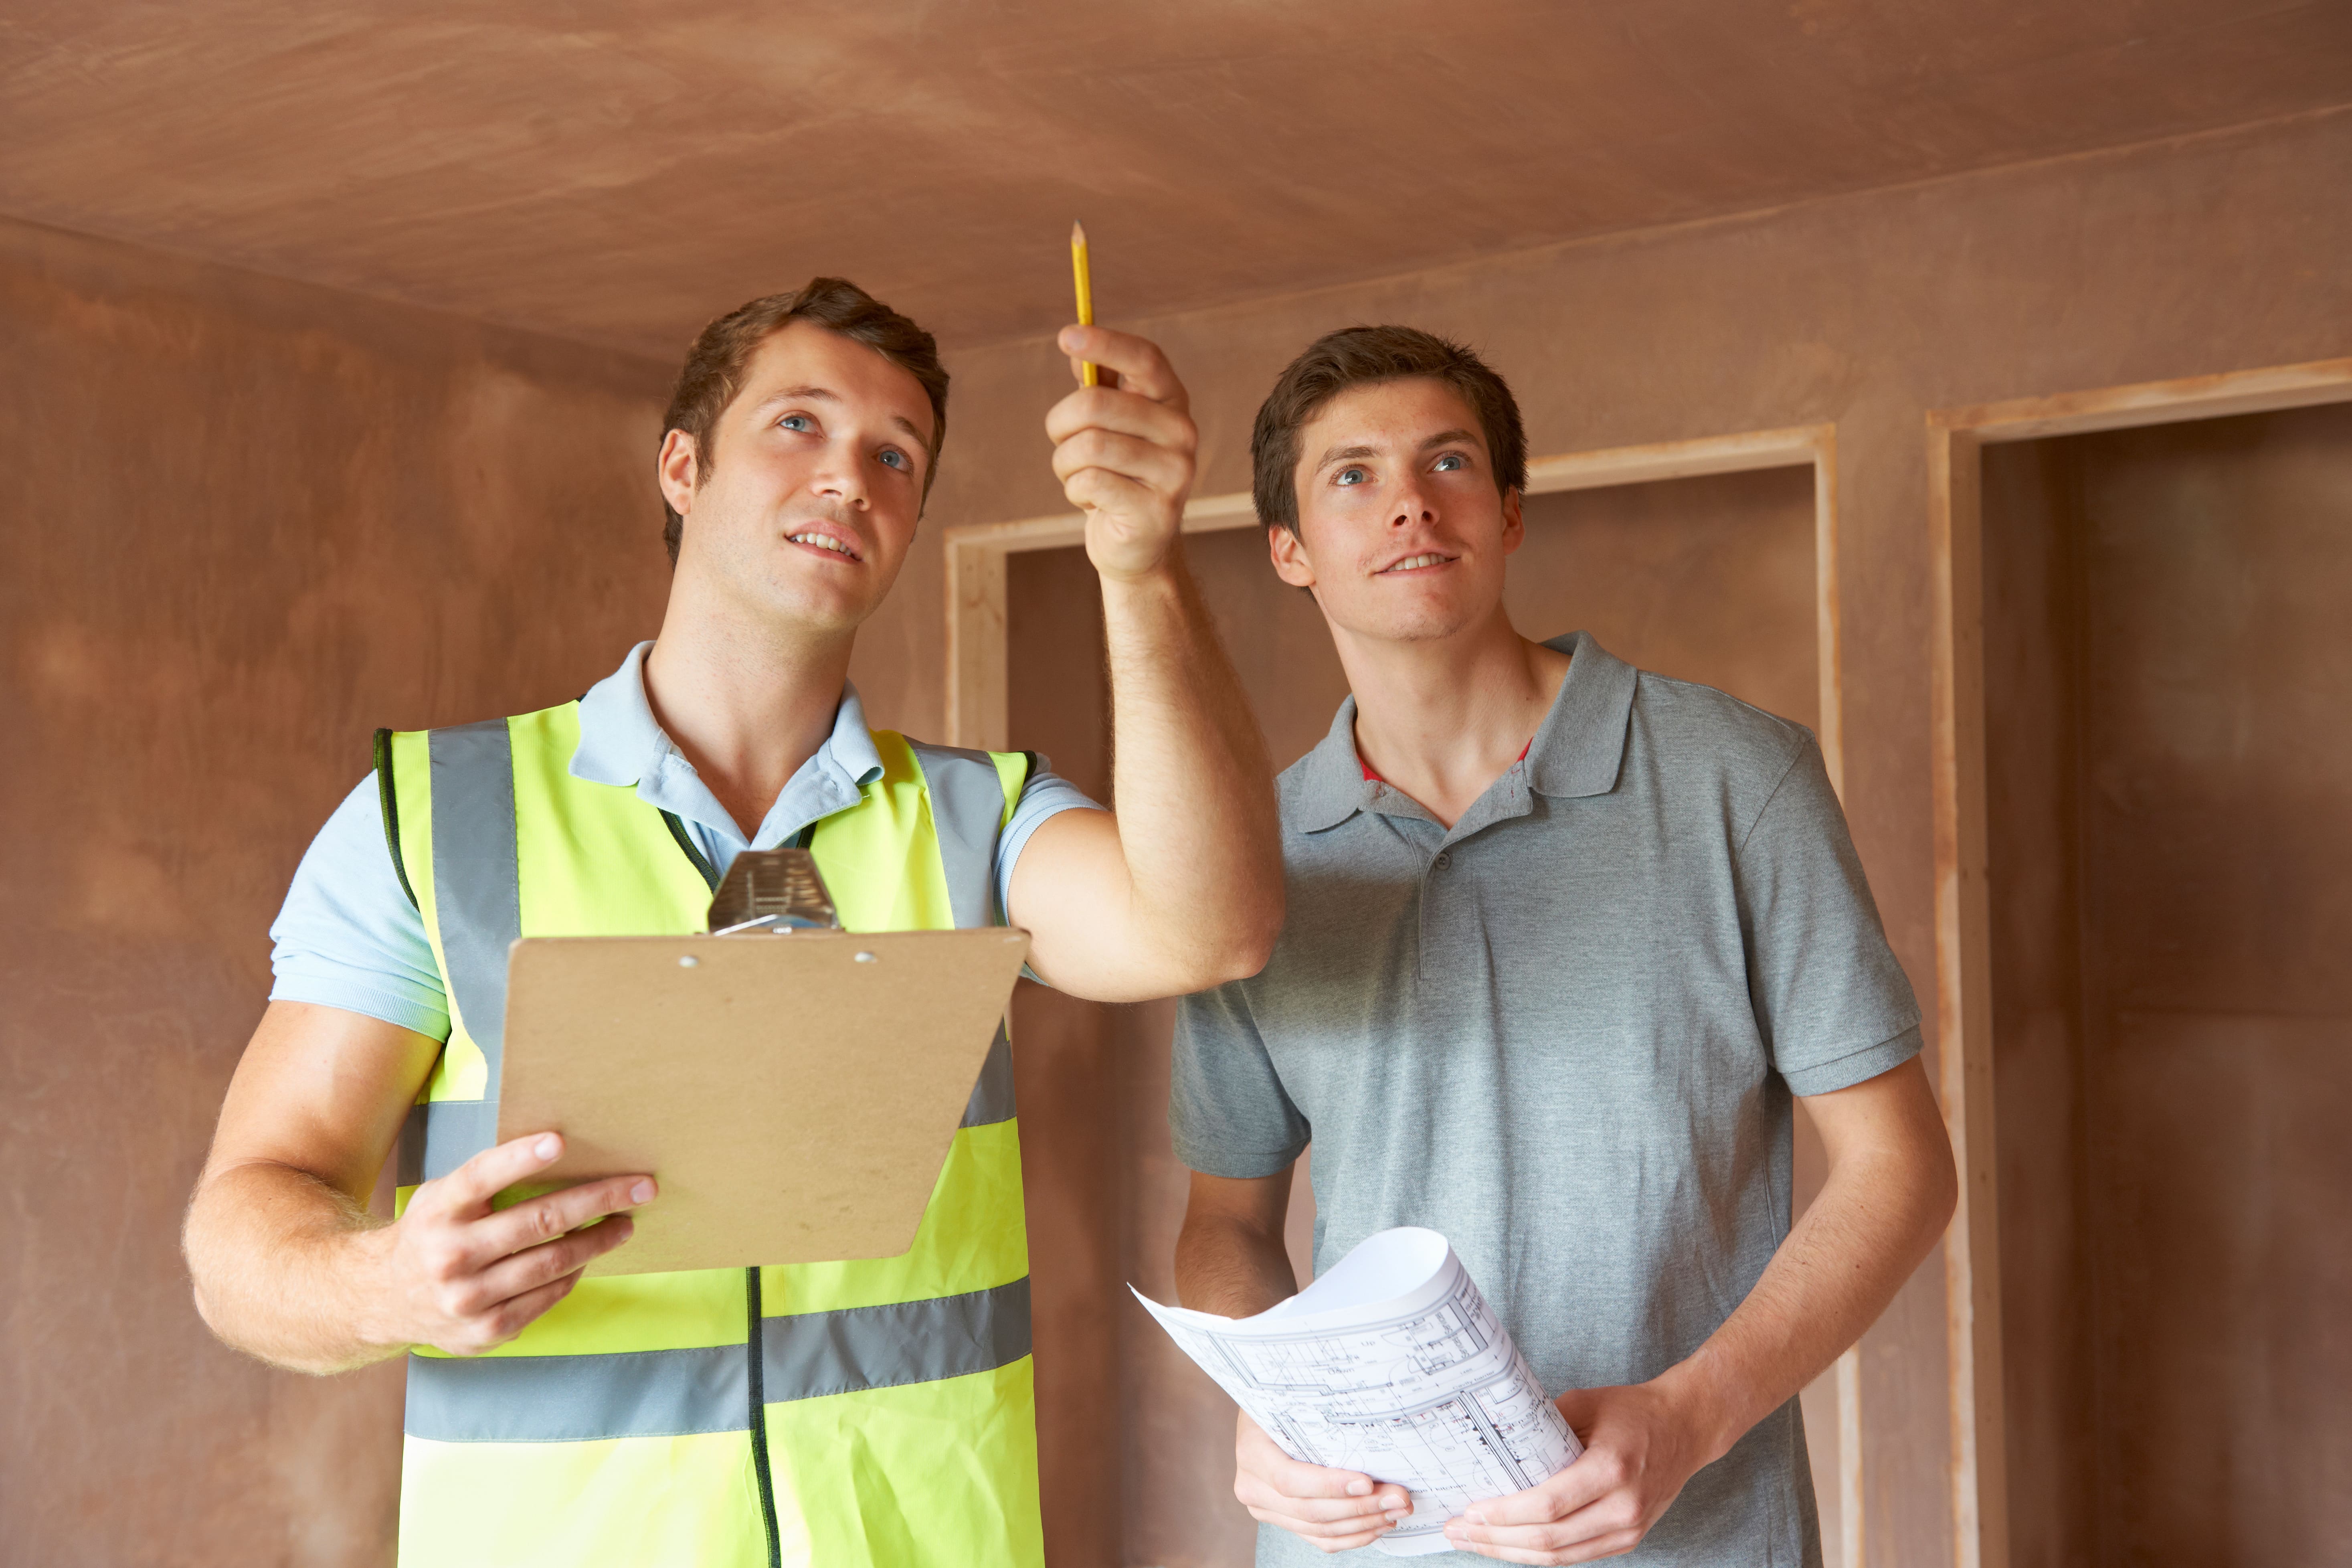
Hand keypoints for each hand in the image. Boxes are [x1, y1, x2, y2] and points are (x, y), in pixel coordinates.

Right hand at [360, 1132, 651, 1356]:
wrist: (379, 1298)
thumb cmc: (430, 1233)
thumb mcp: (442, 1197)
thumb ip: (486, 1181)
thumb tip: (559, 1151)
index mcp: (439, 1210)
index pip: (483, 1176)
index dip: (521, 1158)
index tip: (560, 1141)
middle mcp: (450, 1255)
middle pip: (537, 1222)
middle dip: (598, 1200)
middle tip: (642, 1187)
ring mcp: (466, 1298)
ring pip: (551, 1264)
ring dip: (598, 1240)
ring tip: (625, 1224)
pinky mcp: (482, 1332)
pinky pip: (545, 1298)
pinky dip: (571, 1275)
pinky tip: (586, 1257)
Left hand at [1047, 325, 1197, 581]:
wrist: (1136, 544)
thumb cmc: (1116, 473)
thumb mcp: (1108, 423)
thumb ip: (1098, 384)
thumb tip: (1076, 344)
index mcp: (1172, 400)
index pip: (1144, 359)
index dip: (1105, 343)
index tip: (1066, 336)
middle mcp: (1182, 432)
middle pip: (1096, 404)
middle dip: (1060, 424)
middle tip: (1061, 440)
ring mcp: (1175, 473)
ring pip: (1088, 447)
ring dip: (1065, 464)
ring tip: (1079, 476)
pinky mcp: (1157, 511)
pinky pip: (1090, 482)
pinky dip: (1075, 491)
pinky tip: (1091, 501)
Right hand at [1234, 1411, 1412, 1551]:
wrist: (1263, 1419)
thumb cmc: (1282, 1403)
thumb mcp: (1291, 1400)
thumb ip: (1317, 1416)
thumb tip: (1371, 1423)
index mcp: (1252, 1453)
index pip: (1289, 1480)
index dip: (1329, 1485)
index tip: (1367, 1482)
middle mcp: (1253, 1487)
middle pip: (1310, 1511)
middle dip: (1361, 1507)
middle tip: (1398, 1497)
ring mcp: (1266, 1509)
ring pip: (1319, 1530)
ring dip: (1363, 1523)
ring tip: (1396, 1509)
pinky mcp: (1283, 1521)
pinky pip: (1319, 1539)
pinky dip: (1352, 1536)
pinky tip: (1377, 1524)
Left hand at [1442, 1380, 1723, 1562]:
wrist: (1687, 1428)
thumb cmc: (1634, 1411)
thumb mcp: (1584, 1405)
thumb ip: (1542, 1427)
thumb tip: (1493, 1445)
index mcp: (1611, 1469)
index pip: (1548, 1506)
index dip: (1505, 1515)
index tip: (1470, 1511)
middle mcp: (1624, 1507)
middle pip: (1549, 1539)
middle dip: (1496, 1539)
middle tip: (1457, 1531)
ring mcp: (1629, 1530)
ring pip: (1560, 1557)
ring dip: (1511, 1553)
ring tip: (1474, 1542)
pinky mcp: (1628, 1539)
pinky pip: (1575, 1556)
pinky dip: (1539, 1554)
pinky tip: (1509, 1545)